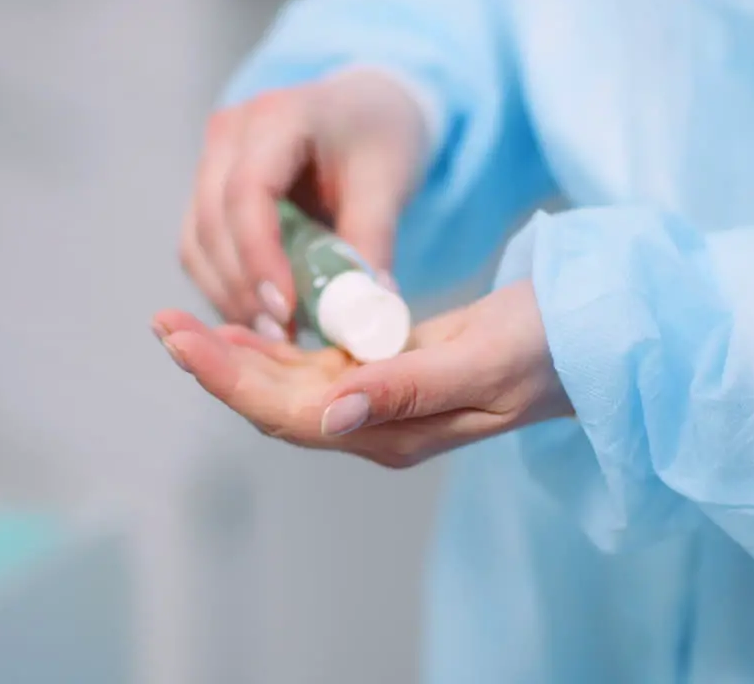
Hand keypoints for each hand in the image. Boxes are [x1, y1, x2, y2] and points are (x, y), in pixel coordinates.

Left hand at [151, 280, 573, 467]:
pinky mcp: (386, 375)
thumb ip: (406, 389)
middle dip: (217, 366)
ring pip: (288, 387)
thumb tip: (329, 416)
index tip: (182, 340)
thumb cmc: (548, 344)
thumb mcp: (482, 360)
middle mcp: (376, 426)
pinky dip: (274, 347)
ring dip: (235, 357)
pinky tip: (243, 325)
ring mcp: (379, 404)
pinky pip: (315, 367)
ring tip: (183, 321)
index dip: (231, 380)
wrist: (590, 338)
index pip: (292, 414)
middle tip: (163, 323)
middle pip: (277, 404)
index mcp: (394, 431)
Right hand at [179, 69, 427, 341]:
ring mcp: (210, 160)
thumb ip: (373, 242)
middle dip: (242, 287)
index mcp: (278, 115)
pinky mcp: (206, 191)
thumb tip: (367, 314)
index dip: (260, 255)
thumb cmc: (379, 138)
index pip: (248, 190)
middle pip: (212, 220)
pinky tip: (260, 316)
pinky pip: (200, 249)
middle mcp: (229, 132)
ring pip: (196, 241)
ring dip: (228, 294)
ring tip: (275, 333)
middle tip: (282, 335)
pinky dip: (224, 287)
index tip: (286, 310)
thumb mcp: (388, 182)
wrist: (365, 110)